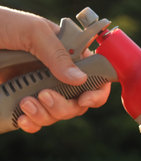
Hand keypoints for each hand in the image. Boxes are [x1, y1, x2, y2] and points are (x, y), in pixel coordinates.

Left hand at [0, 6, 110, 132]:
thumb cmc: (0, 24)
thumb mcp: (33, 32)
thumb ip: (57, 54)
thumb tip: (80, 79)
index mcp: (68, 53)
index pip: (96, 75)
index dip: (97, 91)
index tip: (85, 99)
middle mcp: (58, 73)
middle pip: (78, 102)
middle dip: (64, 106)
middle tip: (44, 96)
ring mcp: (41, 87)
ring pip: (58, 114)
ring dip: (45, 115)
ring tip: (25, 102)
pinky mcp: (23, 100)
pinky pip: (37, 121)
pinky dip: (32, 124)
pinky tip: (22, 118)